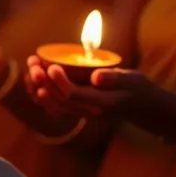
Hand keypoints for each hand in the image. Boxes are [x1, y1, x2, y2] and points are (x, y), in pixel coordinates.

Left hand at [24, 56, 153, 119]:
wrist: (143, 107)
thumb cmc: (138, 88)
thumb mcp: (133, 79)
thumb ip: (115, 78)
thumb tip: (96, 76)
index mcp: (101, 103)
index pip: (73, 95)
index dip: (59, 81)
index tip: (51, 65)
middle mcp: (89, 112)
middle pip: (59, 100)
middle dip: (43, 81)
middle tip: (34, 62)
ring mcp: (83, 114)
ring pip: (54, 105)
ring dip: (39, 86)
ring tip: (32, 66)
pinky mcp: (79, 111)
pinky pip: (56, 106)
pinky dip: (43, 93)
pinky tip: (35, 78)